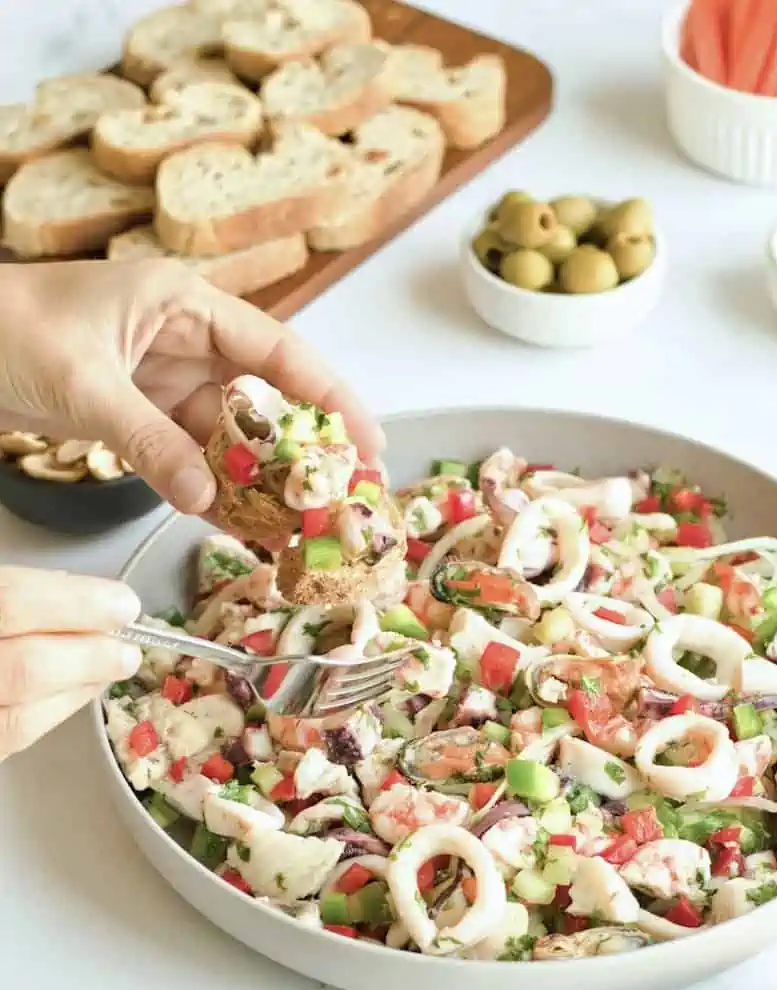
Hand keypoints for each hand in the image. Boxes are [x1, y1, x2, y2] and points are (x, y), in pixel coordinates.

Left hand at [0, 261, 382, 514]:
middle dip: (304, 451)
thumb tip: (203, 497)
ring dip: (260, 482)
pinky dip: (213, 492)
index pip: (278, 351)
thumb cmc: (1, 327)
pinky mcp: (138, 417)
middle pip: (264, 400)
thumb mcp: (83, 383)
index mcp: (182, 303)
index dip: (330, 397)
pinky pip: (189, 459)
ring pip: (230, 439)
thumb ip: (148, 441)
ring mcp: (161, 383)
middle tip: (345, 498)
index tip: (368, 441)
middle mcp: (183, 341)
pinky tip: (240, 524)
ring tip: (300, 526)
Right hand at [0, 566, 140, 760]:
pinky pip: (13, 734)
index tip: (121, 602)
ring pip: (20, 712)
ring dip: (80, 686)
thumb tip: (74, 591)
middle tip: (127, 645)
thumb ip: (9, 591)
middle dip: (88, 654)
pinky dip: (56, 710)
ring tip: (116, 663)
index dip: (74, 603)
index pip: (10, 602)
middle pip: (23, 666)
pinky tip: (83, 688)